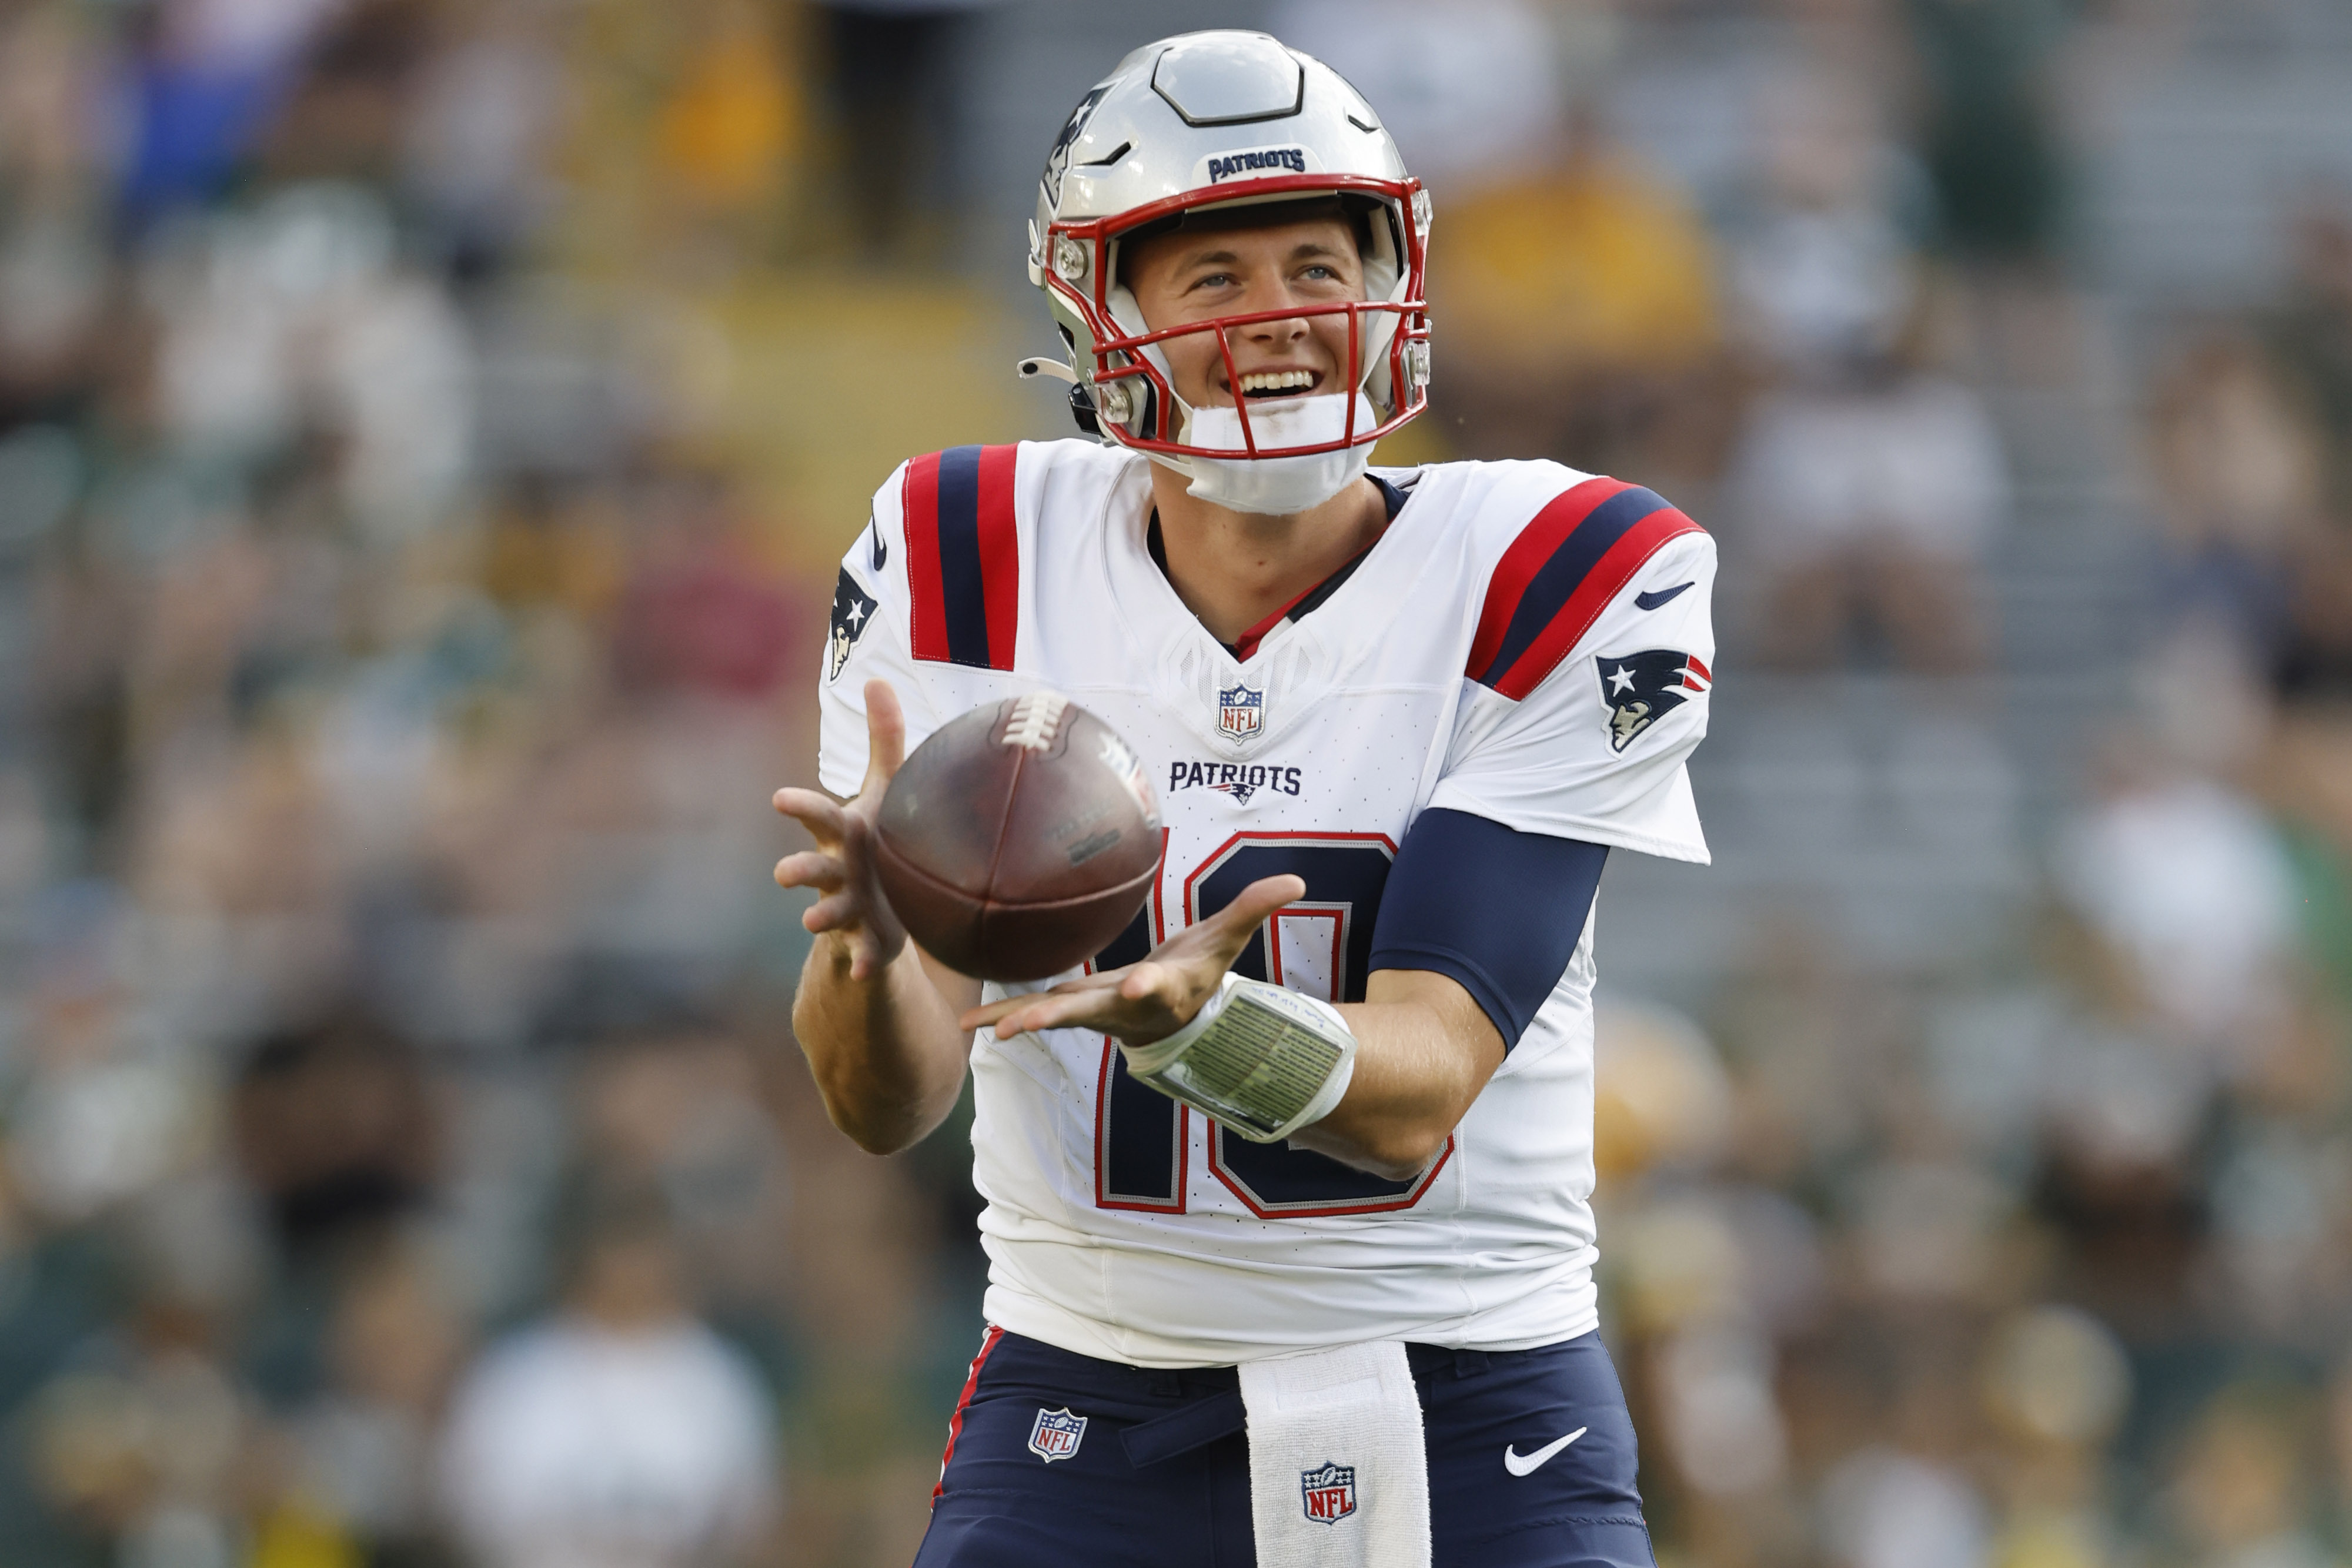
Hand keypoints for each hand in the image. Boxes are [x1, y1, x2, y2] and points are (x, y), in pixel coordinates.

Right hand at [773, 679, 909, 981]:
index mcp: (844, 834)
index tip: (779, 799)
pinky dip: (863, 964)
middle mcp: (837, 871)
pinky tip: (863, 972)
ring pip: (828, 914)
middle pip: (811, 868)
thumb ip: (885, 738)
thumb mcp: (887, 789)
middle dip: (797, 870)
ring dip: (820, 917)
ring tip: (811, 921)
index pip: (818, 815)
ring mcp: (849, 908)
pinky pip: (864, 956)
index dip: (800, 807)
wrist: (888, 908)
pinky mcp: (868, 941)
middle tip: (781, 874)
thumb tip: (876, 677)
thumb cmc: (884, 838)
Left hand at [958, 874, 1305, 1044]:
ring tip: (984, 1031)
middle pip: (1090, 1012)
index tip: (1139, 984)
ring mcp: (1092, 1014)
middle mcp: (1123, 1008)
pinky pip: (1031, 1014)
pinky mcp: (1069, 1010)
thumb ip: (1253, 909)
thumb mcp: (1227, 941)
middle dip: (1060, 1016)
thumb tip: (1295, 881)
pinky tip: (968, 1025)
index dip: (1149, 986)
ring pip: (1054, 1018)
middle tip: (1027, 1026)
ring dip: (1019, 1023)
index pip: (1158, 987)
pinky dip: (1001, 1018)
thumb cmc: (1200, 970)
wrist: (1173, 1015)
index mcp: (1163, 989)